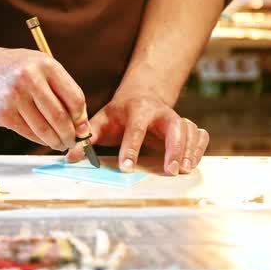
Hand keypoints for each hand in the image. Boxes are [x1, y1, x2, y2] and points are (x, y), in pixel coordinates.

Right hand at [0, 46, 89, 150]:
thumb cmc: (12, 67)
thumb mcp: (39, 65)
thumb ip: (61, 89)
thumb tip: (81, 123)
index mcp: (46, 65)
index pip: (75, 99)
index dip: (81, 119)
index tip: (81, 127)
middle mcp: (30, 78)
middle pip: (61, 117)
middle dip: (70, 135)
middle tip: (72, 141)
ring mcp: (14, 97)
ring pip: (45, 129)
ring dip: (55, 141)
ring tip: (59, 143)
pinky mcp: (2, 113)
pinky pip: (28, 133)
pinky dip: (39, 140)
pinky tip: (42, 139)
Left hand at [65, 93, 208, 174]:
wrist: (140, 99)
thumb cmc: (119, 115)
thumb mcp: (101, 122)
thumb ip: (87, 139)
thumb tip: (70, 157)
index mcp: (137, 109)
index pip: (135, 128)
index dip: (131, 148)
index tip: (126, 168)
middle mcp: (161, 112)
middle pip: (174, 127)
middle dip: (173, 148)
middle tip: (170, 170)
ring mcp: (177, 118)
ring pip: (190, 131)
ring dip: (189, 151)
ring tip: (183, 170)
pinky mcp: (187, 126)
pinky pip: (201, 135)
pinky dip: (199, 148)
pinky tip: (192, 163)